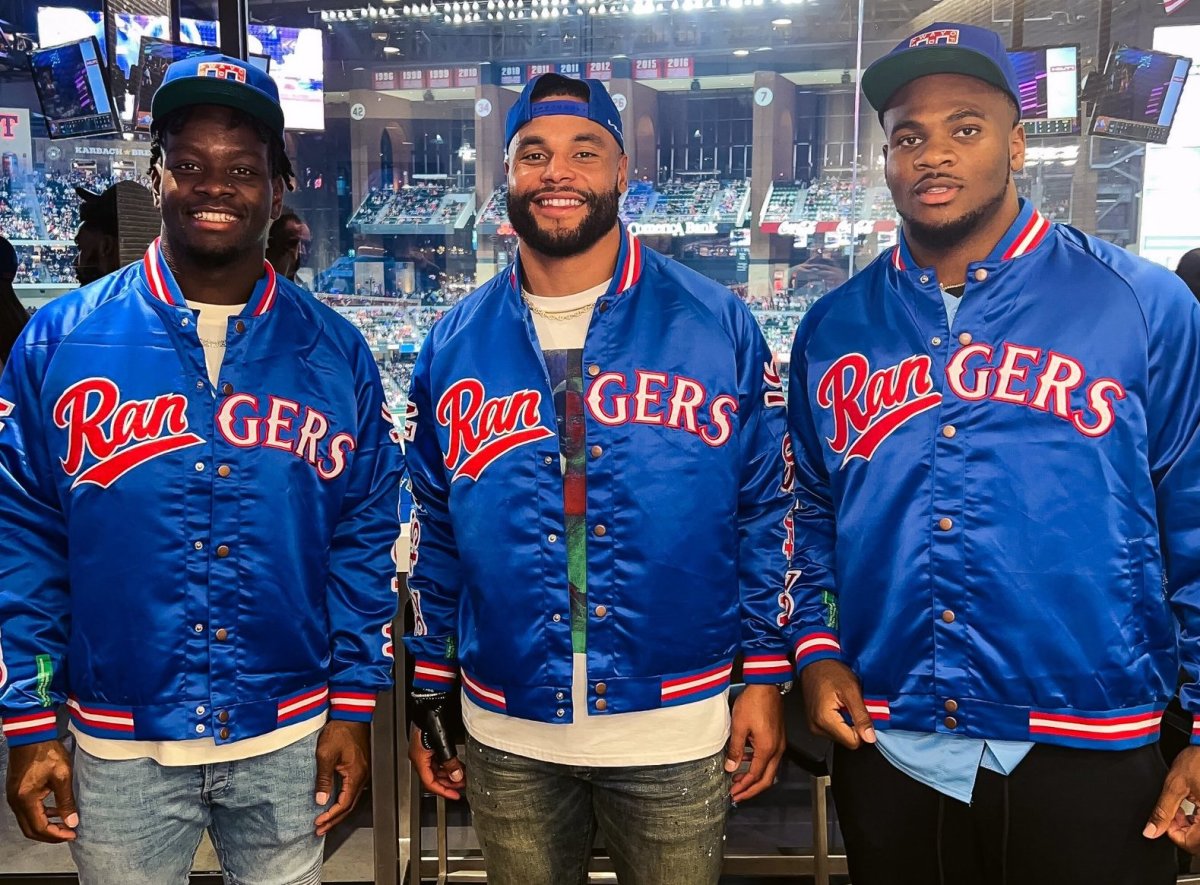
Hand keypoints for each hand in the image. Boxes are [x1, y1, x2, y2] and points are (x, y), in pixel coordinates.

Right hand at [6, 739, 77, 842]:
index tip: (73, 834)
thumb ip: (66, 801)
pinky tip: (55, 810)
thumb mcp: (62, 776)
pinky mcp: (16, 792)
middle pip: (30, 830)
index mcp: (26, 800)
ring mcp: (13, 798)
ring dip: (45, 826)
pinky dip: (40, 815)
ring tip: (65, 824)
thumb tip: (72, 822)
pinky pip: (26, 812)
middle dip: (50, 835)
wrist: (31, 735)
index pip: (39, 828)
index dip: (56, 835)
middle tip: (69, 833)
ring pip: (27, 822)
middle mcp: (16, 803)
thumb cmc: (47, 753)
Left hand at [313, 720, 370, 835]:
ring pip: (351, 799)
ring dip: (338, 812)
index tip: (318, 822)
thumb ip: (324, 779)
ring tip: (325, 821)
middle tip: (320, 829)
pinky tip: (333, 802)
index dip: (330, 816)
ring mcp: (361, 772)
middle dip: (334, 820)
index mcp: (355, 775)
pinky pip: (351, 790)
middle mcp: (361, 776)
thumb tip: (321, 799)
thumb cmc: (340, 731)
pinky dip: (341, 800)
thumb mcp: (326, 755)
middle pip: (349, 806)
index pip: (344, 804)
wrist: (350, 716)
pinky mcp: (359, 767)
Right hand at [409, 724, 464, 800]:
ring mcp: (424, 750)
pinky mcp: (430, 744)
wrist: (429, 703)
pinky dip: (448, 764)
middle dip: (448, 783)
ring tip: (462, 776)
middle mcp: (420, 756)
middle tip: (461, 786)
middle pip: (433, 777)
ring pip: (437, 769)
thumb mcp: (443, 744)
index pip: (430, 783)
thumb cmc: (430, 720)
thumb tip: (457, 776)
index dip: (443, 791)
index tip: (455, 796)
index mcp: (419, 759)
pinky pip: (439, 760)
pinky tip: (457, 764)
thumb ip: (450, 762)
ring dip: (449, 774)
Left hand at [725, 684, 784, 802]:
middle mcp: (777, 749)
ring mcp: (779, 743)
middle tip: (738, 795)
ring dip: (754, 777)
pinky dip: (758, 765)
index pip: (756, 776)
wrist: (765, 685)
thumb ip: (736, 749)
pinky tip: (746, 761)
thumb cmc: (754, 702)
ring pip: (769, 769)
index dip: (744, 787)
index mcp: (767, 748)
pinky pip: (769, 758)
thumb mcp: (739, 726)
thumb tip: (731, 767)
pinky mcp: (777, 737)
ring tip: (738, 780)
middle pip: (767, 779)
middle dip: (751, 790)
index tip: (734, 793)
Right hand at [799, 659, 875, 749]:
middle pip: (847, 740)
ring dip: (848, 723)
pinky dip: (841, 721)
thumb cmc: (831, 672)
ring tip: (844, 704)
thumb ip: (861, 716)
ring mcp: (814, 726)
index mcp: (825, 720)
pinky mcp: (815, 723)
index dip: (862, 729)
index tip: (860, 712)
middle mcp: (817, 727)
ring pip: (842, 736)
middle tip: (852, 705)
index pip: (853, 742)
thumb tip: (870, 738)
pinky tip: (839, 706)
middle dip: (855, 725)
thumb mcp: (851, 691)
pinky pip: (834, 731)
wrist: (815, 663)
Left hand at [1145, 745, 1199, 851]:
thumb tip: (1150, 832)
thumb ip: (1163, 811)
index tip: (1166, 818)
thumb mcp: (1175, 785)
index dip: (1172, 832)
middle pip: (1196, 841)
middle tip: (1173, 811)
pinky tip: (1190, 807)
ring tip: (1180, 807)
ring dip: (1189, 825)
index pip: (1190, 844)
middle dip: (1181, 829)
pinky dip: (1197, 820)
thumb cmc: (1197, 761)